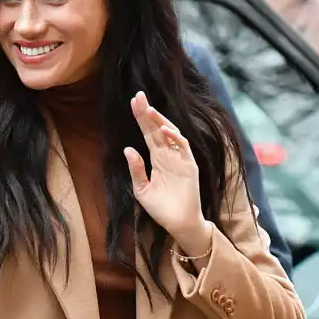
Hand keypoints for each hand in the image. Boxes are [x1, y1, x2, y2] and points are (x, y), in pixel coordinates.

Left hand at [125, 91, 212, 255]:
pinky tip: (164, 130)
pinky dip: (175, 137)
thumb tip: (127, 149)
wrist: (177, 223)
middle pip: (157, 129)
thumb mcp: (141, 189)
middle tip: (138, 96)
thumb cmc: (160, 208)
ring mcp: (180, 158)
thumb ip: (136, 169)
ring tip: (148, 110)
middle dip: (148, 113)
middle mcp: (169, 155)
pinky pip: (183, 147)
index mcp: (157, 159)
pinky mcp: (190, 165)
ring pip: (171, 133)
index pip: (148, 134)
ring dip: (160, 121)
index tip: (133, 102)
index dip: (141, 118)